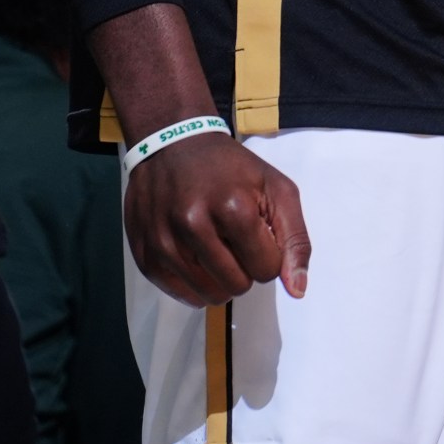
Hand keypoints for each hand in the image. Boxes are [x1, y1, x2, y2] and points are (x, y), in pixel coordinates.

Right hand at [122, 132, 310, 307]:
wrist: (173, 146)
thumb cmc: (231, 168)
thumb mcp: (277, 189)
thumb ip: (295, 240)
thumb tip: (298, 290)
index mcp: (233, 208)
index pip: (266, 270)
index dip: (268, 254)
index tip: (258, 232)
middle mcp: (193, 227)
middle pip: (238, 286)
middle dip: (245, 267)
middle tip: (236, 239)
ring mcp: (164, 243)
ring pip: (210, 297)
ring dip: (222, 278)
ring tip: (216, 245)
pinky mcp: (145, 256)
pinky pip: (182, 296)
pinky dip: (196, 283)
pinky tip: (196, 254)